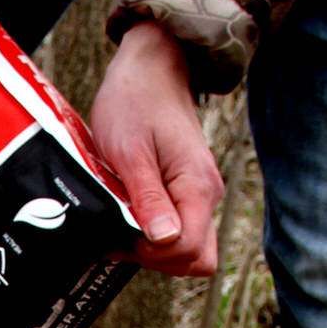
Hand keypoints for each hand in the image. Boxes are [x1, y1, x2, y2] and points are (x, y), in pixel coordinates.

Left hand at [91, 21, 223, 276]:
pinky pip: (177, 232)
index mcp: (196, 187)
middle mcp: (206, 196)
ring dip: (151, 249)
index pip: (188, 250)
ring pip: (186, 250)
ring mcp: (198, 196)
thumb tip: (163, 240)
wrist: (151, 68)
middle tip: (120, 231)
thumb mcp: (131, 152)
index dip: (152, 253)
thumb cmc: (135, 102)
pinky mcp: (186, 194)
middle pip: (193, 259)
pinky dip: (152, 235)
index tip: (123, 232)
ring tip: (121, 221)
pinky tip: (128, 215)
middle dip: (154, 258)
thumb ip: (148, 198)